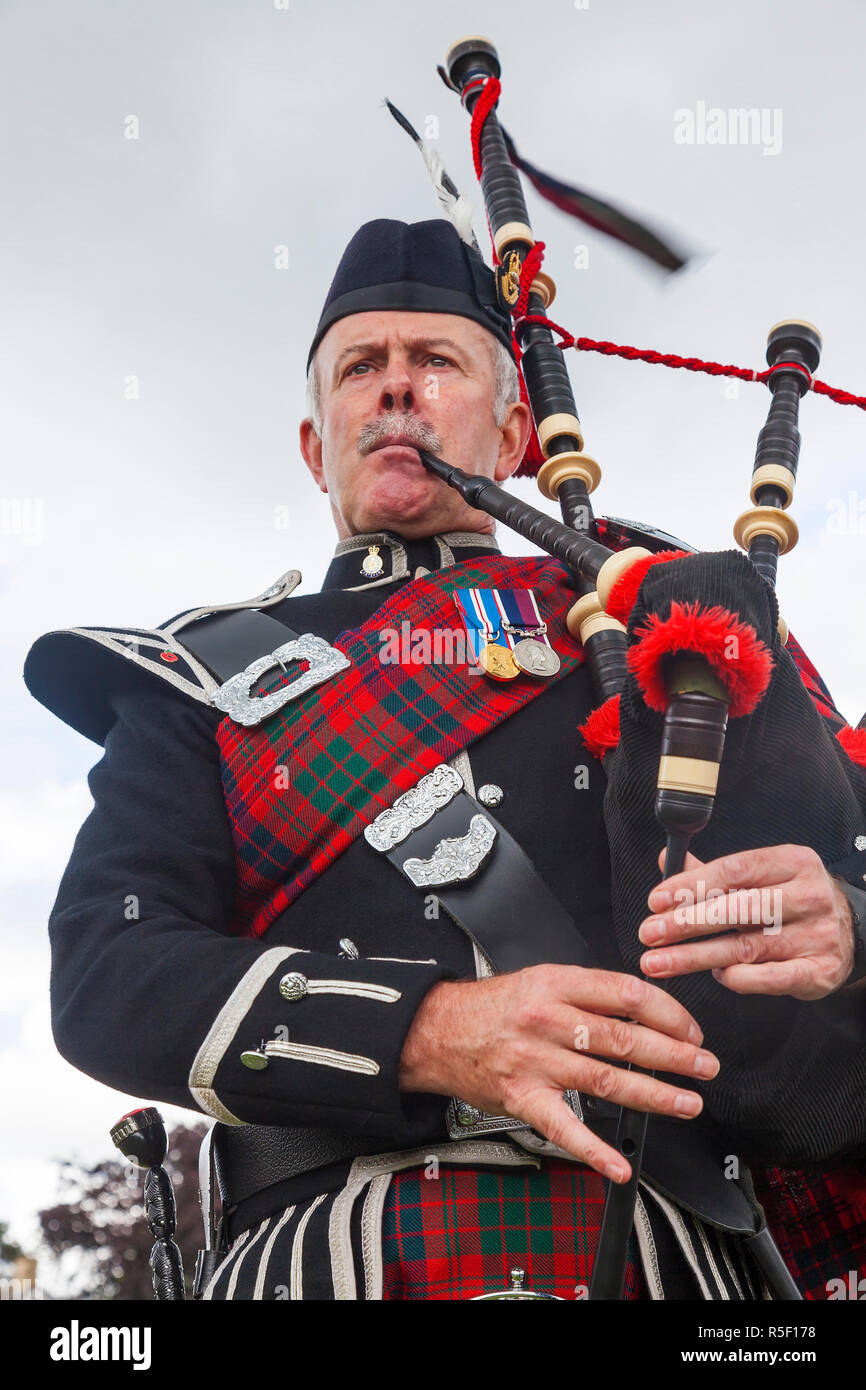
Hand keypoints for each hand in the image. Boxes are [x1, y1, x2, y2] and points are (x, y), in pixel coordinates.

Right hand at [398, 964, 718, 1182]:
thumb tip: (646, 1010)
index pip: (625, 994)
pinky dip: (594, 1151)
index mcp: (555, 983)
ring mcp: (534, 1062)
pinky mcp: (521, 1099)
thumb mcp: (540, 979)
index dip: (667, 1013)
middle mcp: (546, 1020)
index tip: (690, 1029)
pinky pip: (564, 1128)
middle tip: (705, 1066)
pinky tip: (620, 1165)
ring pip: (605, 1080)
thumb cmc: (494, 1007)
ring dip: (653, 1095)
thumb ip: (588, 992)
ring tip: (687, 1103)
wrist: (435, 1030)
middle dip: (674, 1055)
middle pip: (623, 1038)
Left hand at [638, 844, 856, 999]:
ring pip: (745, 946)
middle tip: (649, 934)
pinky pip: (769, 978)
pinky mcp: (819, 970)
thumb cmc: (793, 901)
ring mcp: (817, 934)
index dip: (691, 885)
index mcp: (792, 862)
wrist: (851, 933)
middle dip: (686, 923)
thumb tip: (667, 861)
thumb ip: (714, 873)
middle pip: (737, 909)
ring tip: (659, 963)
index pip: (734, 870)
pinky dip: (737, 978)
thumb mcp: (763, 877)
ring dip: (695, 957)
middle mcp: (808, 895)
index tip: (656, 901)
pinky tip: (715, 976)